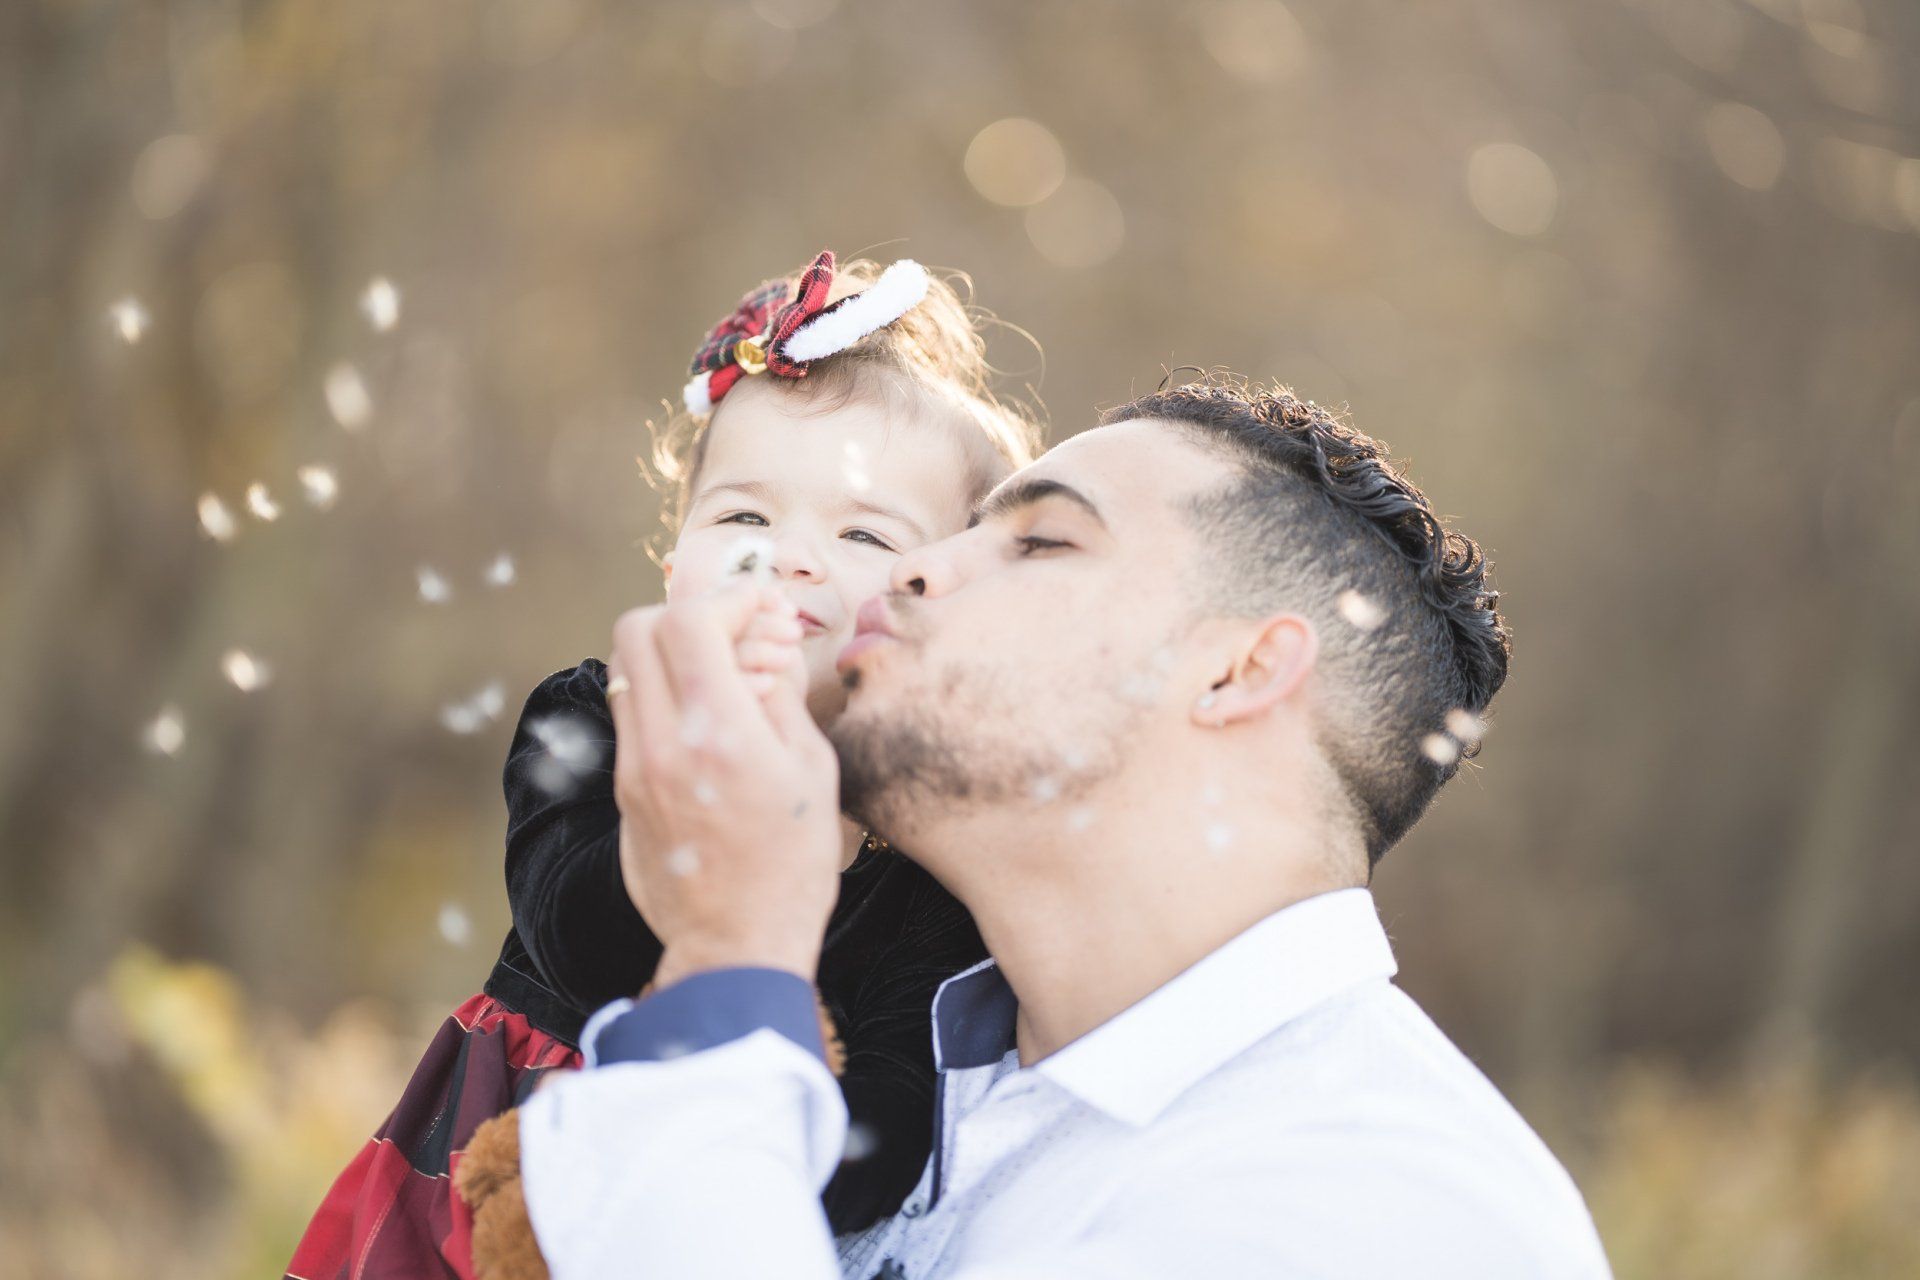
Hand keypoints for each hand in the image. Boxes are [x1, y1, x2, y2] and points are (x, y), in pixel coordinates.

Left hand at [604, 582, 840, 988]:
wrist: (735, 945)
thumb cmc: (791, 865)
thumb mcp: (812, 770)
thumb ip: (781, 694)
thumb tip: (764, 642)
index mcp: (719, 734)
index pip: (690, 620)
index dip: (730, 598)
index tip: (762, 607)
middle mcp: (662, 743)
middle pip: (638, 628)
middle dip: (690, 613)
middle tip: (736, 631)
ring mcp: (633, 767)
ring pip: (627, 667)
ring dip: (672, 652)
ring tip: (725, 675)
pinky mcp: (623, 789)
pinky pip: (632, 712)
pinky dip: (664, 693)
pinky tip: (708, 717)